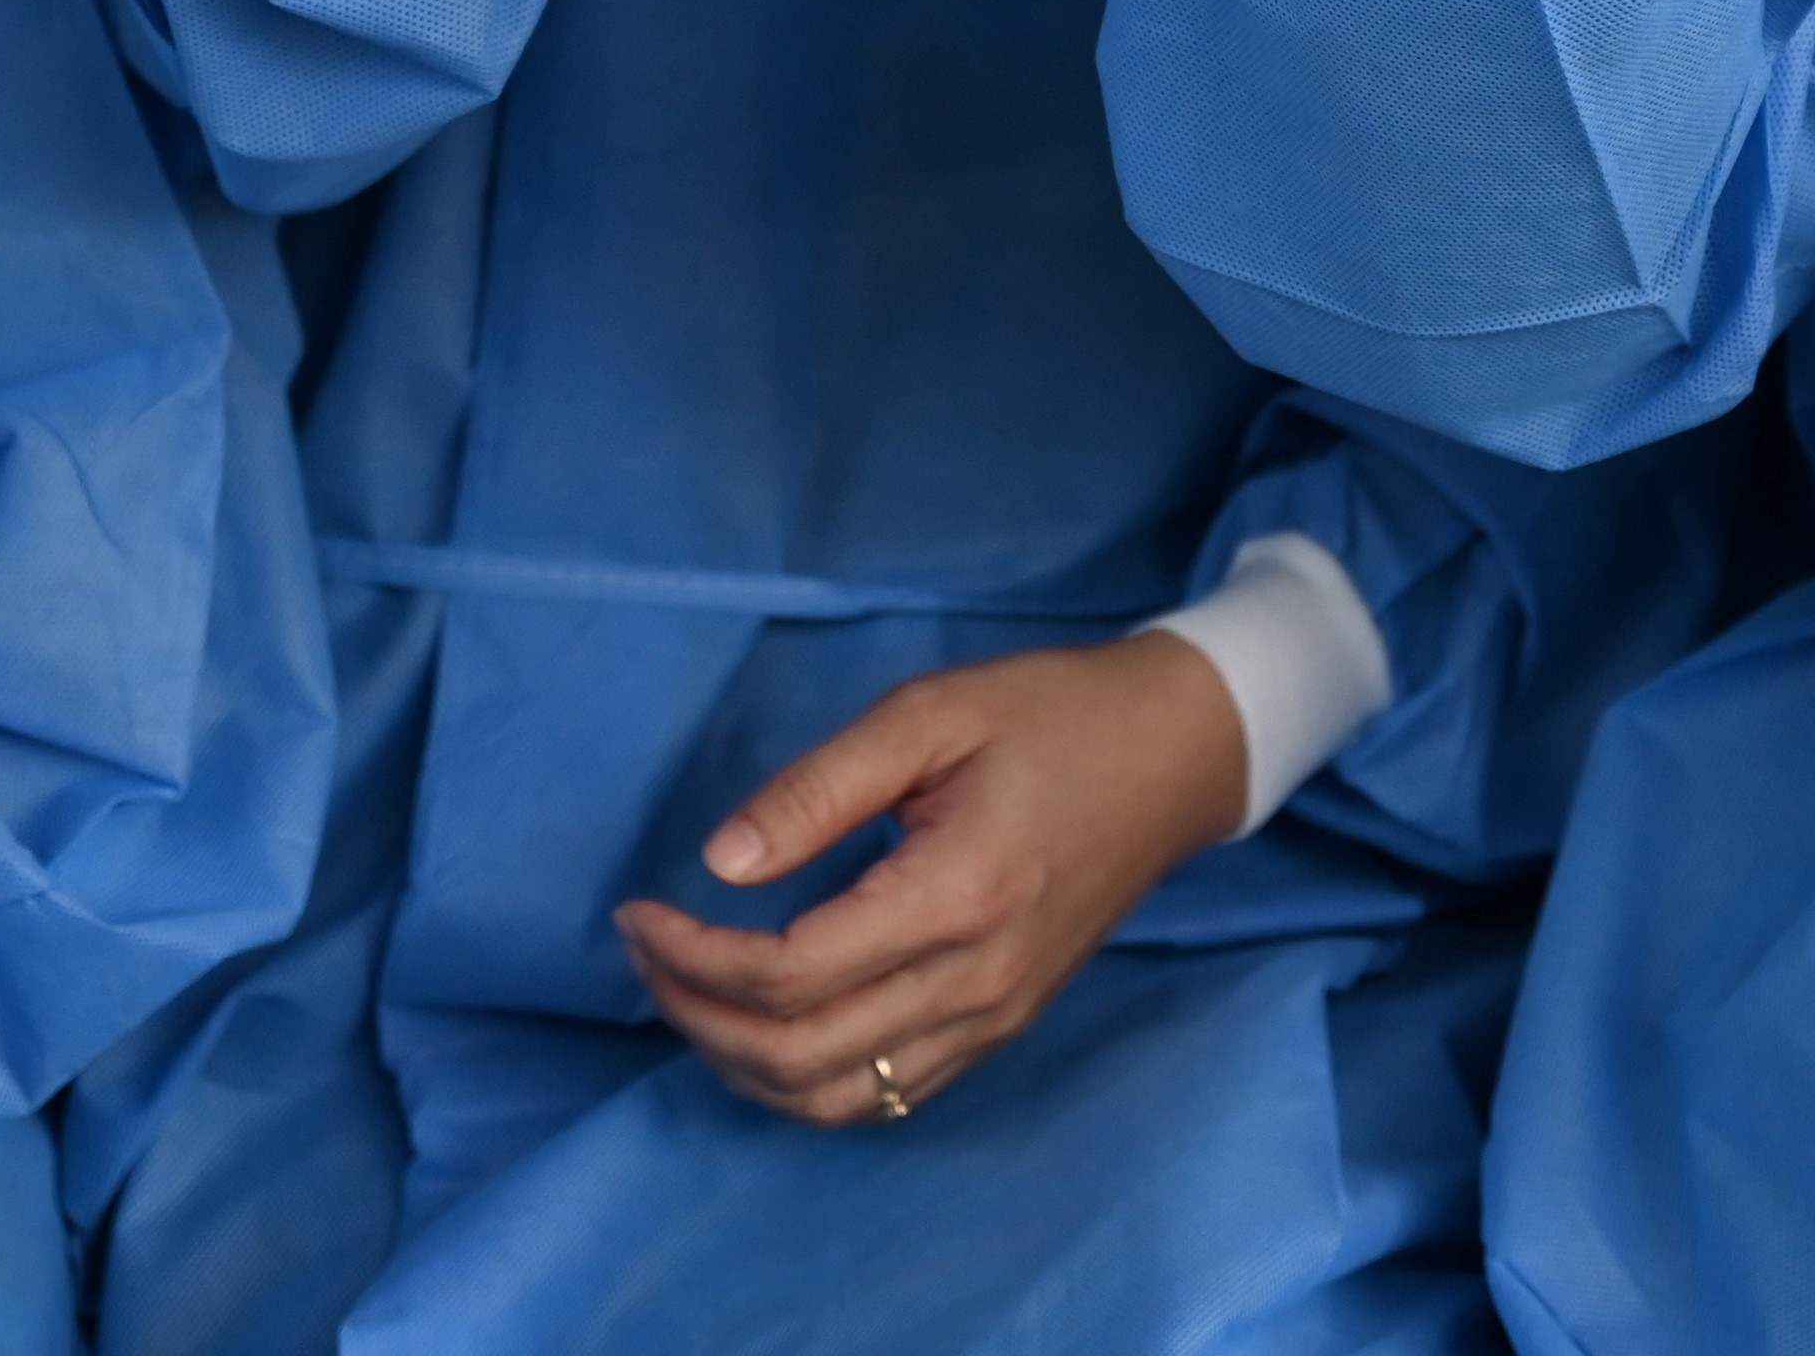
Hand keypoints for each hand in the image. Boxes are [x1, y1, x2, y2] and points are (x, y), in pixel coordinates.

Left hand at [614, 636, 1251, 1124]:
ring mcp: (992, 1019)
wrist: (1175, 757)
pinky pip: (883, 1098)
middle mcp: (975, 984)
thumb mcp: (931, 713)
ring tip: (688, 992)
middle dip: (694, 1014)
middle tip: (643, 952)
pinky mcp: (1000, 1028)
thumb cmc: (1052, 715)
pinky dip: (802, 1083)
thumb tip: (720, 863)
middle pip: (795, 1056)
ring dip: (739, 1064)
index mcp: (955, 897)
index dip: (692, 956)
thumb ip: (820, 787)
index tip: (638, 911)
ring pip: (834, 1101)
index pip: (788, 975)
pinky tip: (763, 1027)